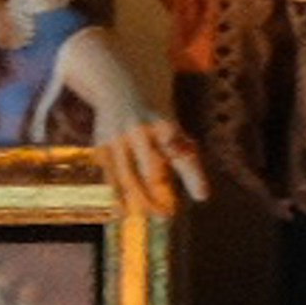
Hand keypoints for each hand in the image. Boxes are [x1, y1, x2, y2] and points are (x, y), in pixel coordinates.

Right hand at [54, 27, 204, 213]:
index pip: (182, 155)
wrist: (121, 88)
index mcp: (165, 126)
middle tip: (167, 215)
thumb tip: (202, 195)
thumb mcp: (172, 128)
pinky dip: (116, 194)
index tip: (203, 197)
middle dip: (160, 194)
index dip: (193, 177)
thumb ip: (184, 156)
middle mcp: (140, 132)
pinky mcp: (102, 146)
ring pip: (128, 176)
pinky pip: (109, 175)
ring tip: (148, 216)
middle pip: (152, 169)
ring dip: (138, 199)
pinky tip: (122, 210)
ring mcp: (119, 139)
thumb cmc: (155, 117)